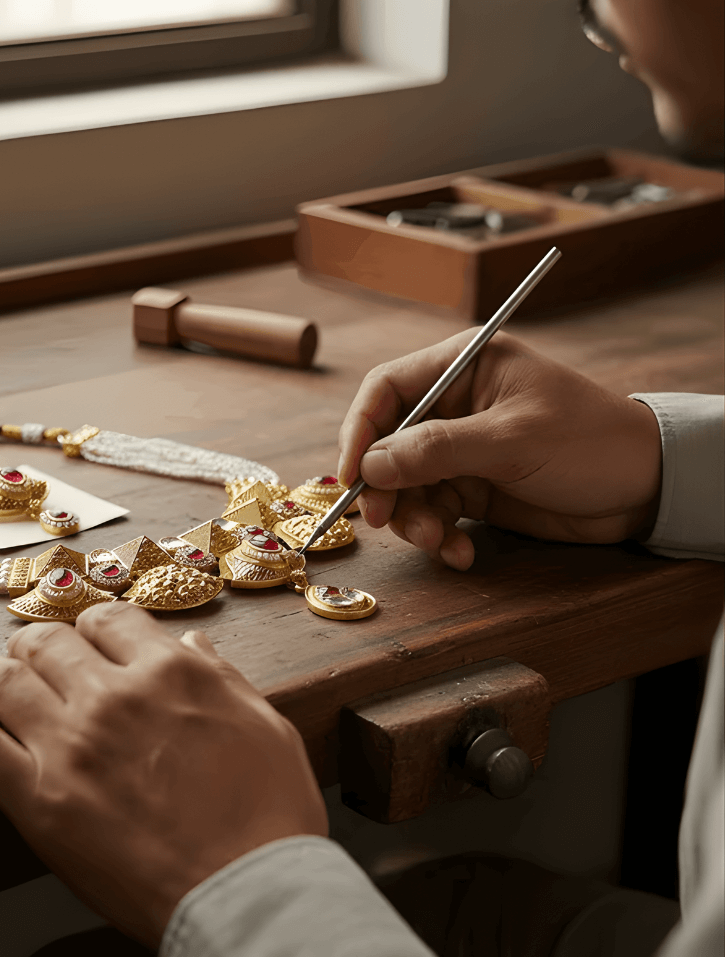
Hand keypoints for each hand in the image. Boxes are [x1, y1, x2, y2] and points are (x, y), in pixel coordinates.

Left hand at [0, 603, 326, 947]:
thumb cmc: (269, 815)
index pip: (110, 620)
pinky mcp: (37, 799)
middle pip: (49, 642)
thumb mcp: (265, 726)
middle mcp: (112, 695)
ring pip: (4, 680)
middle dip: (34, 639)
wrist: (246, 894)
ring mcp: (69, 744)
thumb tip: (192, 646)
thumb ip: (222, 678)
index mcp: (169, 672)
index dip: (92, 623)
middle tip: (24, 648)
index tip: (85, 633)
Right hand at [338, 330, 662, 568]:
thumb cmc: (591, 442)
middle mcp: (455, 405)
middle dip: (385, 486)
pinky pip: (435, 510)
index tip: (350, 476)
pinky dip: (440, 534)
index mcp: (463, 366)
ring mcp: (463, 448)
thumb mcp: (513, 440)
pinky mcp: (473, 486)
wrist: (646, 488)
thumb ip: (438, 450)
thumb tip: (369, 466)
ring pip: (407, 485)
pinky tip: (461, 550)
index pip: (387, 390)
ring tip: (438, 541)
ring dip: (414, 518)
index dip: (360, 431)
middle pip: (389, 444)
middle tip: (385, 520)